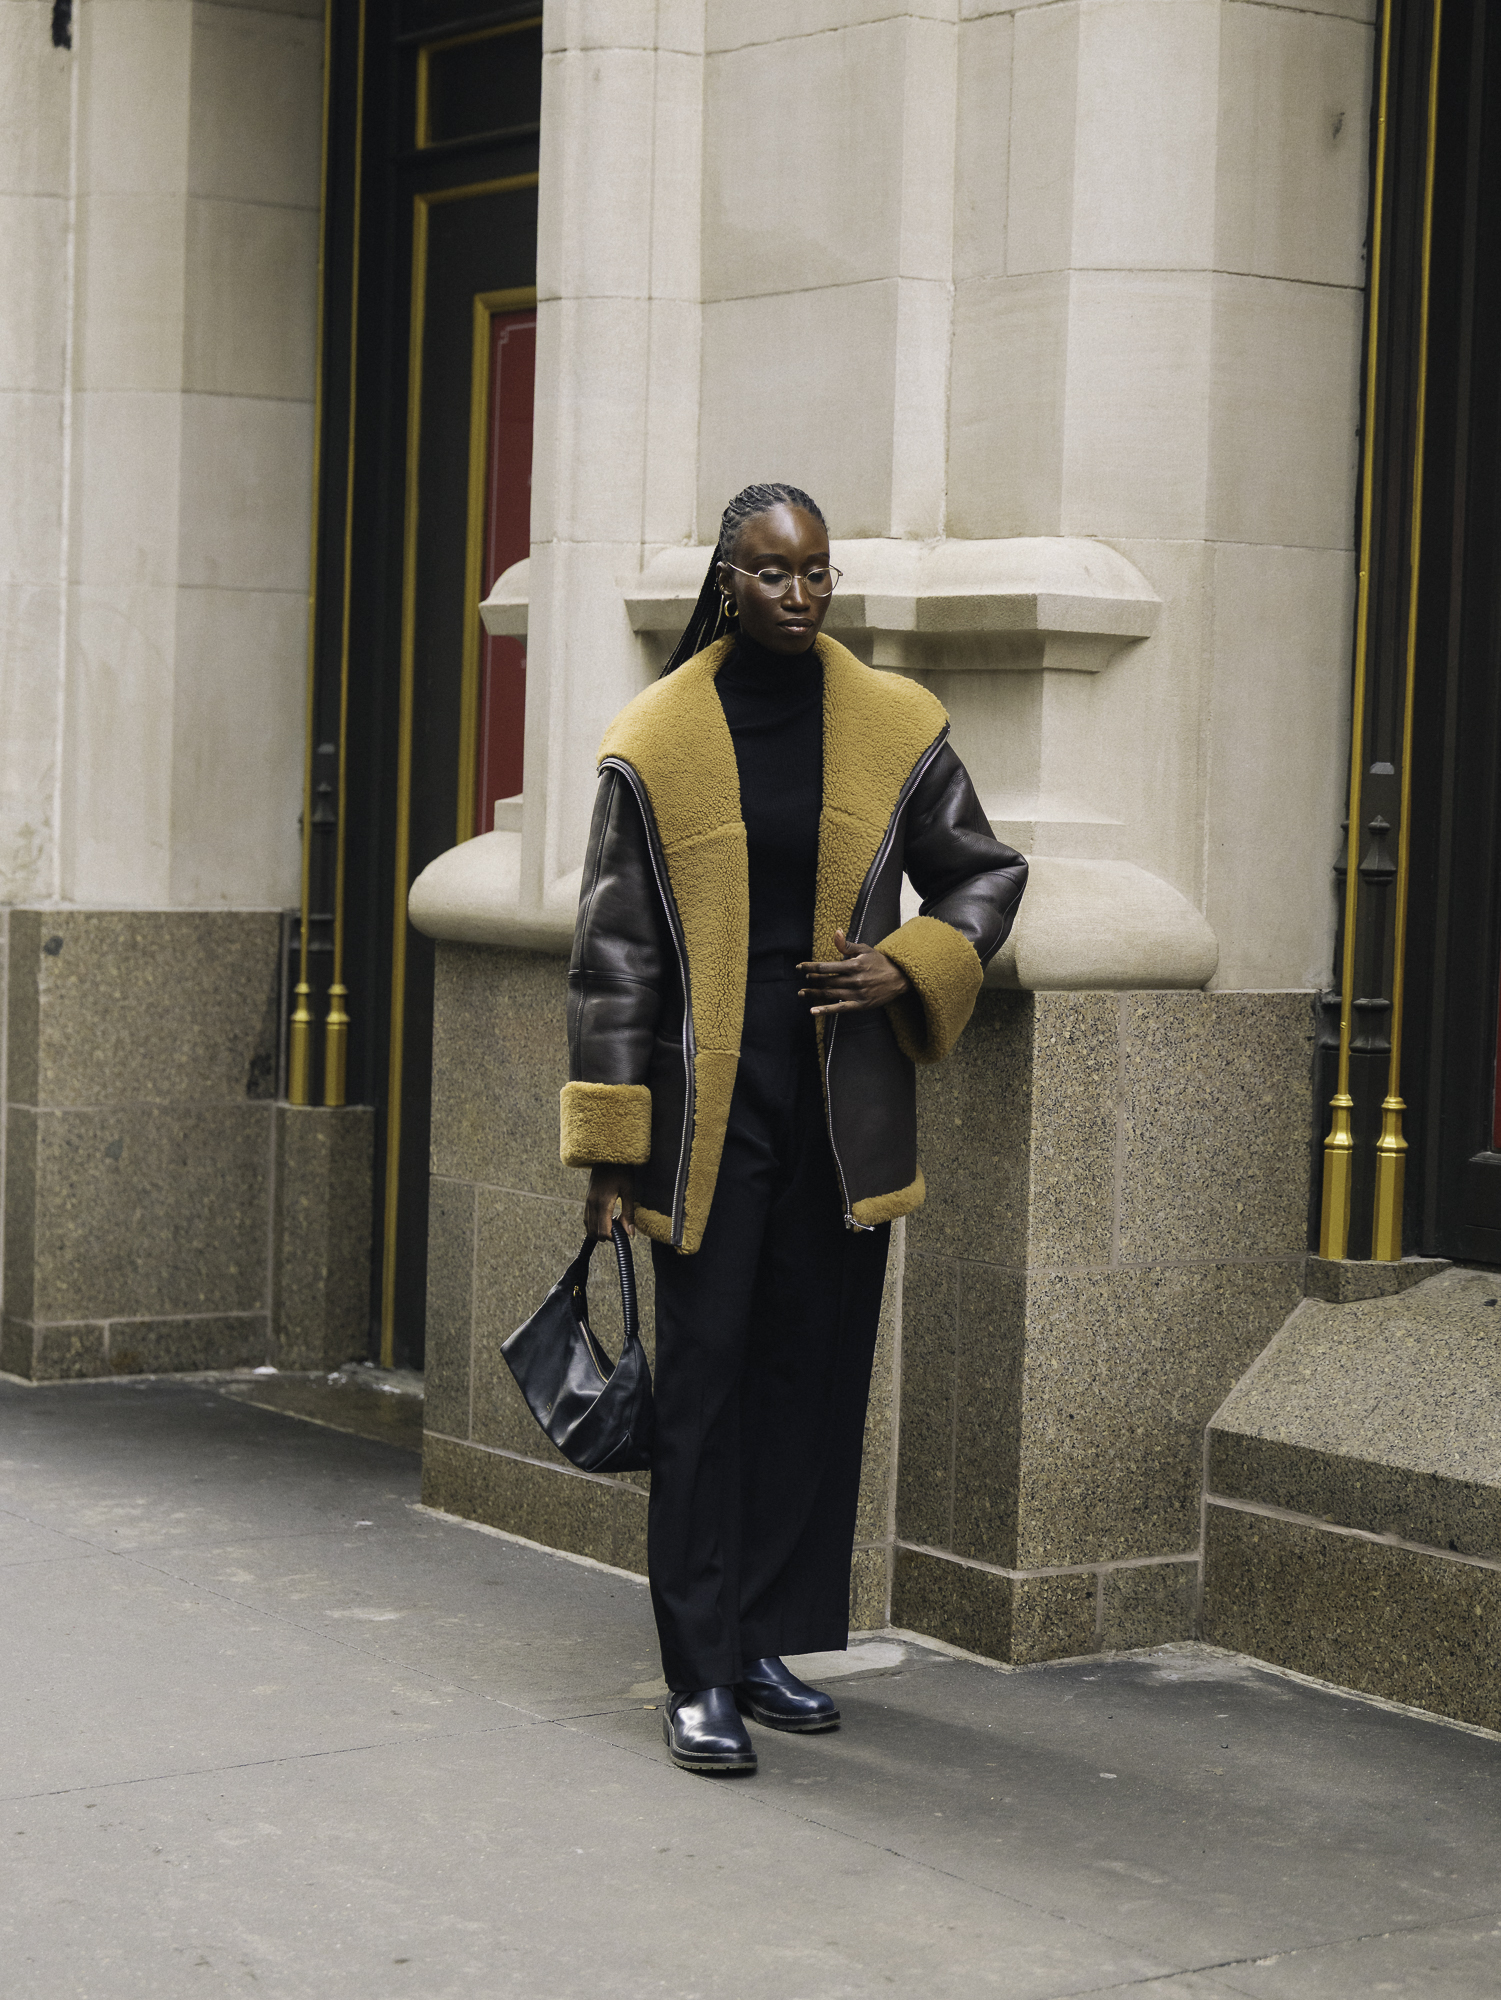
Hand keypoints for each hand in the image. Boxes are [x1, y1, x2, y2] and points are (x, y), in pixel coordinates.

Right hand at [585, 1165, 634, 1240]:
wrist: (607, 1156)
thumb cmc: (620, 1171)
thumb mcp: (629, 1191)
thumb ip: (629, 1214)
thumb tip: (630, 1233)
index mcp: (602, 1203)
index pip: (603, 1232)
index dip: (613, 1238)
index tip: (623, 1233)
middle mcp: (592, 1204)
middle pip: (594, 1233)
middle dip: (607, 1235)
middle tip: (620, 1227)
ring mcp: (587, 1202)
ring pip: (588, 1227)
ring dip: (600, 1230)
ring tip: (614, 1221)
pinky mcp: (587, 1199)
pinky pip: (587, 1218)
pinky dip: (595, 1224)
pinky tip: (606, 1218)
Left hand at [797, 930, 911, 1015]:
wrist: (899, 977)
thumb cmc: (880, 961)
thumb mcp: (865, 949)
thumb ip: (847, 945)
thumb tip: (835, 932)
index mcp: (854, 965)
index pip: (826, 967)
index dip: (811, 967)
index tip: (800, 967)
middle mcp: (854, 980)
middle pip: (826, 981)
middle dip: (812, 980)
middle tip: (803, 979)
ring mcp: (857, 994)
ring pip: (830, 994)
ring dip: (814, 994)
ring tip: (802, 993)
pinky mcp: (861, 1005)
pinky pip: (840, 1009)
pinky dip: (826, 1010)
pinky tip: (813, 1010)